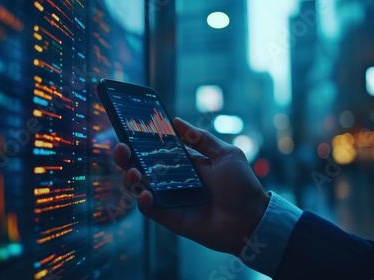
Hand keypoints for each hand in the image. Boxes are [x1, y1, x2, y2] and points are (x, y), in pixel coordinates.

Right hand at [113, 117, 269, 254]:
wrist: (252, 218)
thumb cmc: (242, 185)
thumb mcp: (225, 154)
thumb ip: (200, 138)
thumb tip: (176, 121)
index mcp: (185, 163)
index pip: (157, 149)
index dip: (141, 140)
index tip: (129, 128)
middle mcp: (173, 180)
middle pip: (141, 167)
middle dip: (127, 156)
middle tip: (121, 147)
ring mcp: (170, 199)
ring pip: (140, 187)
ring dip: (131, 178)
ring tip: (133, 171)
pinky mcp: (170, 217)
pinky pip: (151, 209)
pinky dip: (144, 202)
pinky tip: (146, 194)